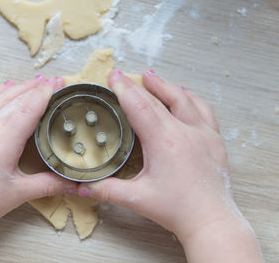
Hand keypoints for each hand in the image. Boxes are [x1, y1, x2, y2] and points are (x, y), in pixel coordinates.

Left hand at [0, 76, 75, 232]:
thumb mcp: (19, 193)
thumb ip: (49, 184)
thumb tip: (72, 182)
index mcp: (2, 140)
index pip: (28, 108)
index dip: (44, 94)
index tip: (58, 83)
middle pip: (16, 99)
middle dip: (36, 87)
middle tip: (54, 80)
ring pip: (0, 97)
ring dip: (20, 87)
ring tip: (36, 81)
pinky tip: (7, 86)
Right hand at [77, 70, 261, 261]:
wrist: (211, 220)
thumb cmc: (178, 210)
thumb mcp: (137, 199)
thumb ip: (106, 190)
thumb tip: (82, 187)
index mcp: (164, 142)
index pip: (139, 107)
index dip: (123, 89)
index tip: (113, 76)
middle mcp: (184, 132)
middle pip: (156, 100)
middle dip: (137, 85)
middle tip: (124, 75)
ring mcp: (202, 134)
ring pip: (183, 99)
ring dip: (165, 86)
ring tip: (151, 76)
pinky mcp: (214, 140)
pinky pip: (203, 110)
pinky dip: (191, 98)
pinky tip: (184, 94)